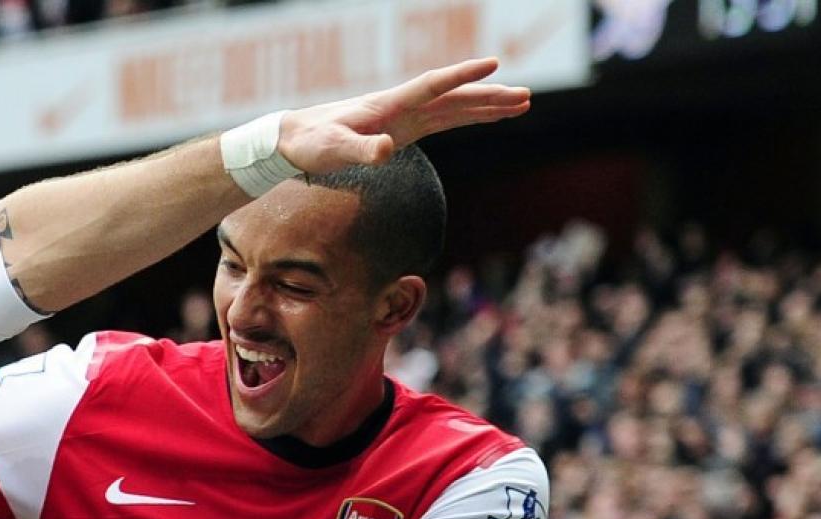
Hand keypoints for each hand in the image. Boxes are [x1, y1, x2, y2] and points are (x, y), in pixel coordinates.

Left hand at [277, 59, 530, 173]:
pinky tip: (487, 116)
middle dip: (490, 97)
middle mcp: (401, 107)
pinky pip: (444, 120)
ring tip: (521, 104)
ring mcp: (404, 117)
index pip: (432, 86)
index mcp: (388, 106)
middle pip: (454, 97)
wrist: (295, 141)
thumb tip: (384, 151)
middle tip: (525, 97)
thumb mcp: (332, 152)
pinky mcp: (402, 129)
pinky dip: (468, 117)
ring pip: (454, 108)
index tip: (492, 65)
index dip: (462, 77)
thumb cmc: (312, 144)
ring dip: (486, 107)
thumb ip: (360, 151)